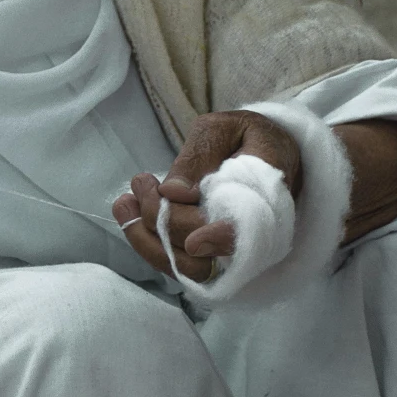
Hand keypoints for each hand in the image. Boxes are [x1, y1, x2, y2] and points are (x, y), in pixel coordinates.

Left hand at [114, 112, 300, 284]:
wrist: (266, 157)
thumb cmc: (246, 138)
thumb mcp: (223, 129)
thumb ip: (200, 156)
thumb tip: (173, 192)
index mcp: (270, 195)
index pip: (251, 230)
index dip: (220, 238)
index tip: (193, 240)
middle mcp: (259, 234)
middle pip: (209, 250)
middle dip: (164, 220)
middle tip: (141, 181)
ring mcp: (236, 252)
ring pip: (191, 268)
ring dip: (148, 240)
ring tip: (125, 202)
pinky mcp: (214, 257)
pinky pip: (181, 263)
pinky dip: (150, 242)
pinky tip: (131, 212)